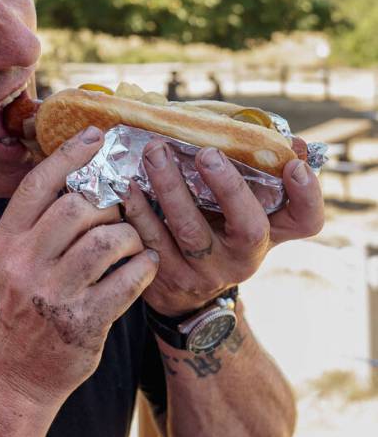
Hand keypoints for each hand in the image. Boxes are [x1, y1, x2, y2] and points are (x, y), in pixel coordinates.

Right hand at [0, 127, 158, 403]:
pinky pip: (129, 278)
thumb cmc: (23, 313)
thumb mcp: (12, 266)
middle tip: (119, 213)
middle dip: (108, 203)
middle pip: (78, 206)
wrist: (18, 377)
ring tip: (133, 245)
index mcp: (5, 245)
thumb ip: (37, 226)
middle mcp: (25, 266)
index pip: (38, 185)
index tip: (97, 136)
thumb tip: (77, 174)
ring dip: (131, 236)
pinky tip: (143, 268)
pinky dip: (144, 267)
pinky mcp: (85, 322)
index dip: (71, 154)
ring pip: (109, 239)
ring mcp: (55, 295)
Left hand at [122, 140, 323, 316]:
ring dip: (171, 189)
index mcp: (271, 235)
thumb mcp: (247, 213)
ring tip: (155, 154)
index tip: (294, 164)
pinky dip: (139, 211)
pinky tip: (129, 185)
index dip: (307, 195)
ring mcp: (205, 273)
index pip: (306, 221)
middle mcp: (243, 259)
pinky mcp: (167, 278)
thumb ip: (264, 177)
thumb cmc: (220, 234)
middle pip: (249, 229)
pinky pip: (151, 242)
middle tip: (207, 151)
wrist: (184, 295)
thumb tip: (290, 141)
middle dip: (229, 187)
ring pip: (190, 232)